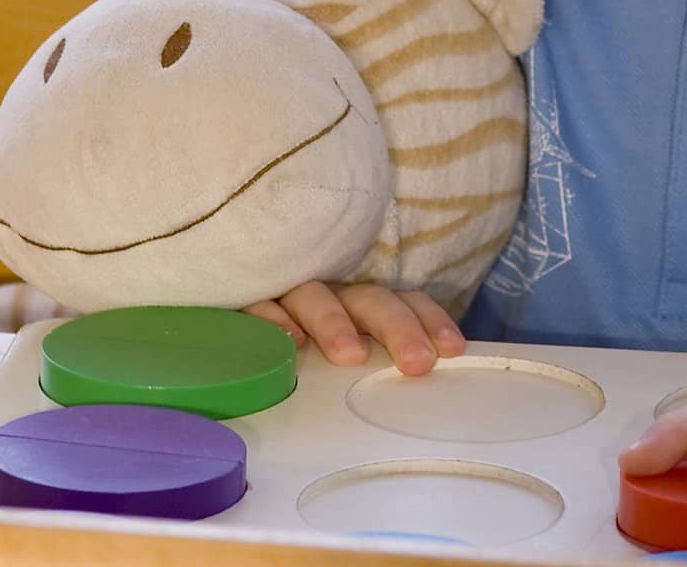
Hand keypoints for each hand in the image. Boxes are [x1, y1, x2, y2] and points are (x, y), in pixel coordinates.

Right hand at [244, 282, 466, 374]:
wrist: (234, 326)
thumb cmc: (308, 352)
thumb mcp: (351, 357)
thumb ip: (382, 366)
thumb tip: (429, 389)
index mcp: (363, 307)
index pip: (405, 302)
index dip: (430, 320)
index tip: (452, 350)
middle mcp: (334, 297)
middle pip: (370, 300)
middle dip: (397, 327)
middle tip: (417, 363)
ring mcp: (290, 298)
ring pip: (316, 296)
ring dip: (336, 322)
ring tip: (350, 355)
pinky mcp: (248, 303)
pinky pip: (260, 304)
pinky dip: (274, 319)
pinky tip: (287, 341)